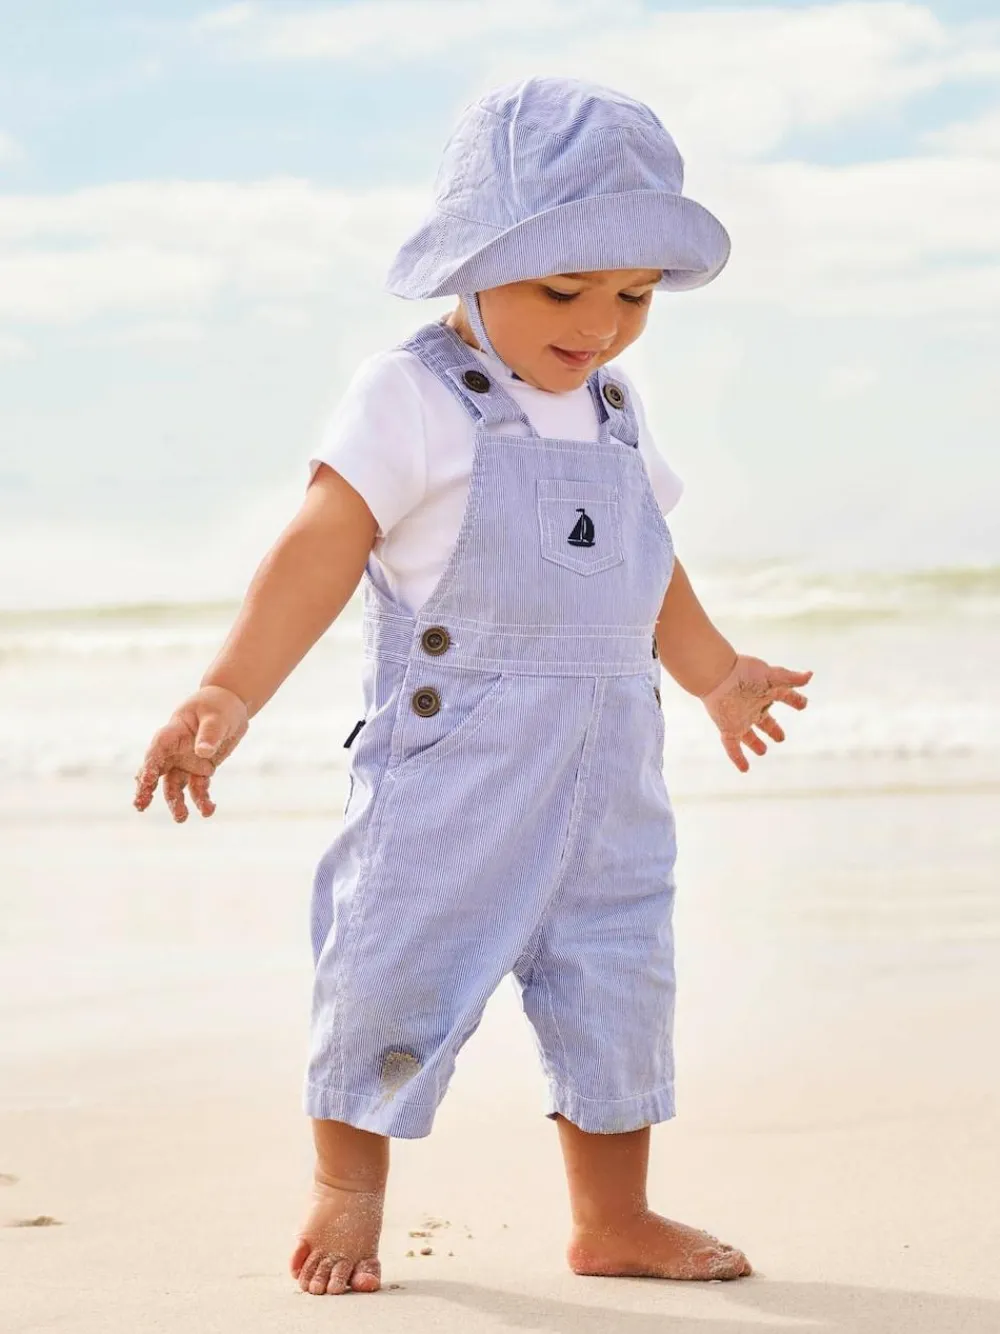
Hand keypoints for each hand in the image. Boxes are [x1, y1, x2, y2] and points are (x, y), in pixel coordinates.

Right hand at [133, 685, 248, 821]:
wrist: (229, 706)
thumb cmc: (218, 706)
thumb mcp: (216, 717)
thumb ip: (210, 734)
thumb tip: (204, 753)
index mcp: (174, 733)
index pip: (157, 749)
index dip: (150, 765)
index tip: (146, 781)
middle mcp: (175, 750)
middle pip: (156, 771)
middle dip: (146, 788)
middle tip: (140, 806)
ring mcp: (185, 762)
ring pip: (174, 786)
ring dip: (176, 803)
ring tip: (181, 818)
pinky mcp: (200, 770)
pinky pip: (198, 788)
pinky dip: (202, 800)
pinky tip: (208, 810)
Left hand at [699, 654, 811, 772]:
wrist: (717, 675)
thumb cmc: (744, 672)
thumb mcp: (772, 675)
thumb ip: (791, 679)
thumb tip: (810, 675)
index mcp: (765, 692)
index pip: (785, 697)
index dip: (795, 700)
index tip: (803, 704)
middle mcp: (753, 706)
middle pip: (765, 721)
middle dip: (773, 729)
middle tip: (781, 738)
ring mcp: (740, 718)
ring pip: (748, 734)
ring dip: (755, 743)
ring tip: (762, 751)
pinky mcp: (728, 728)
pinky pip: (733, 746)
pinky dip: (738, 758)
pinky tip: (744, 769)